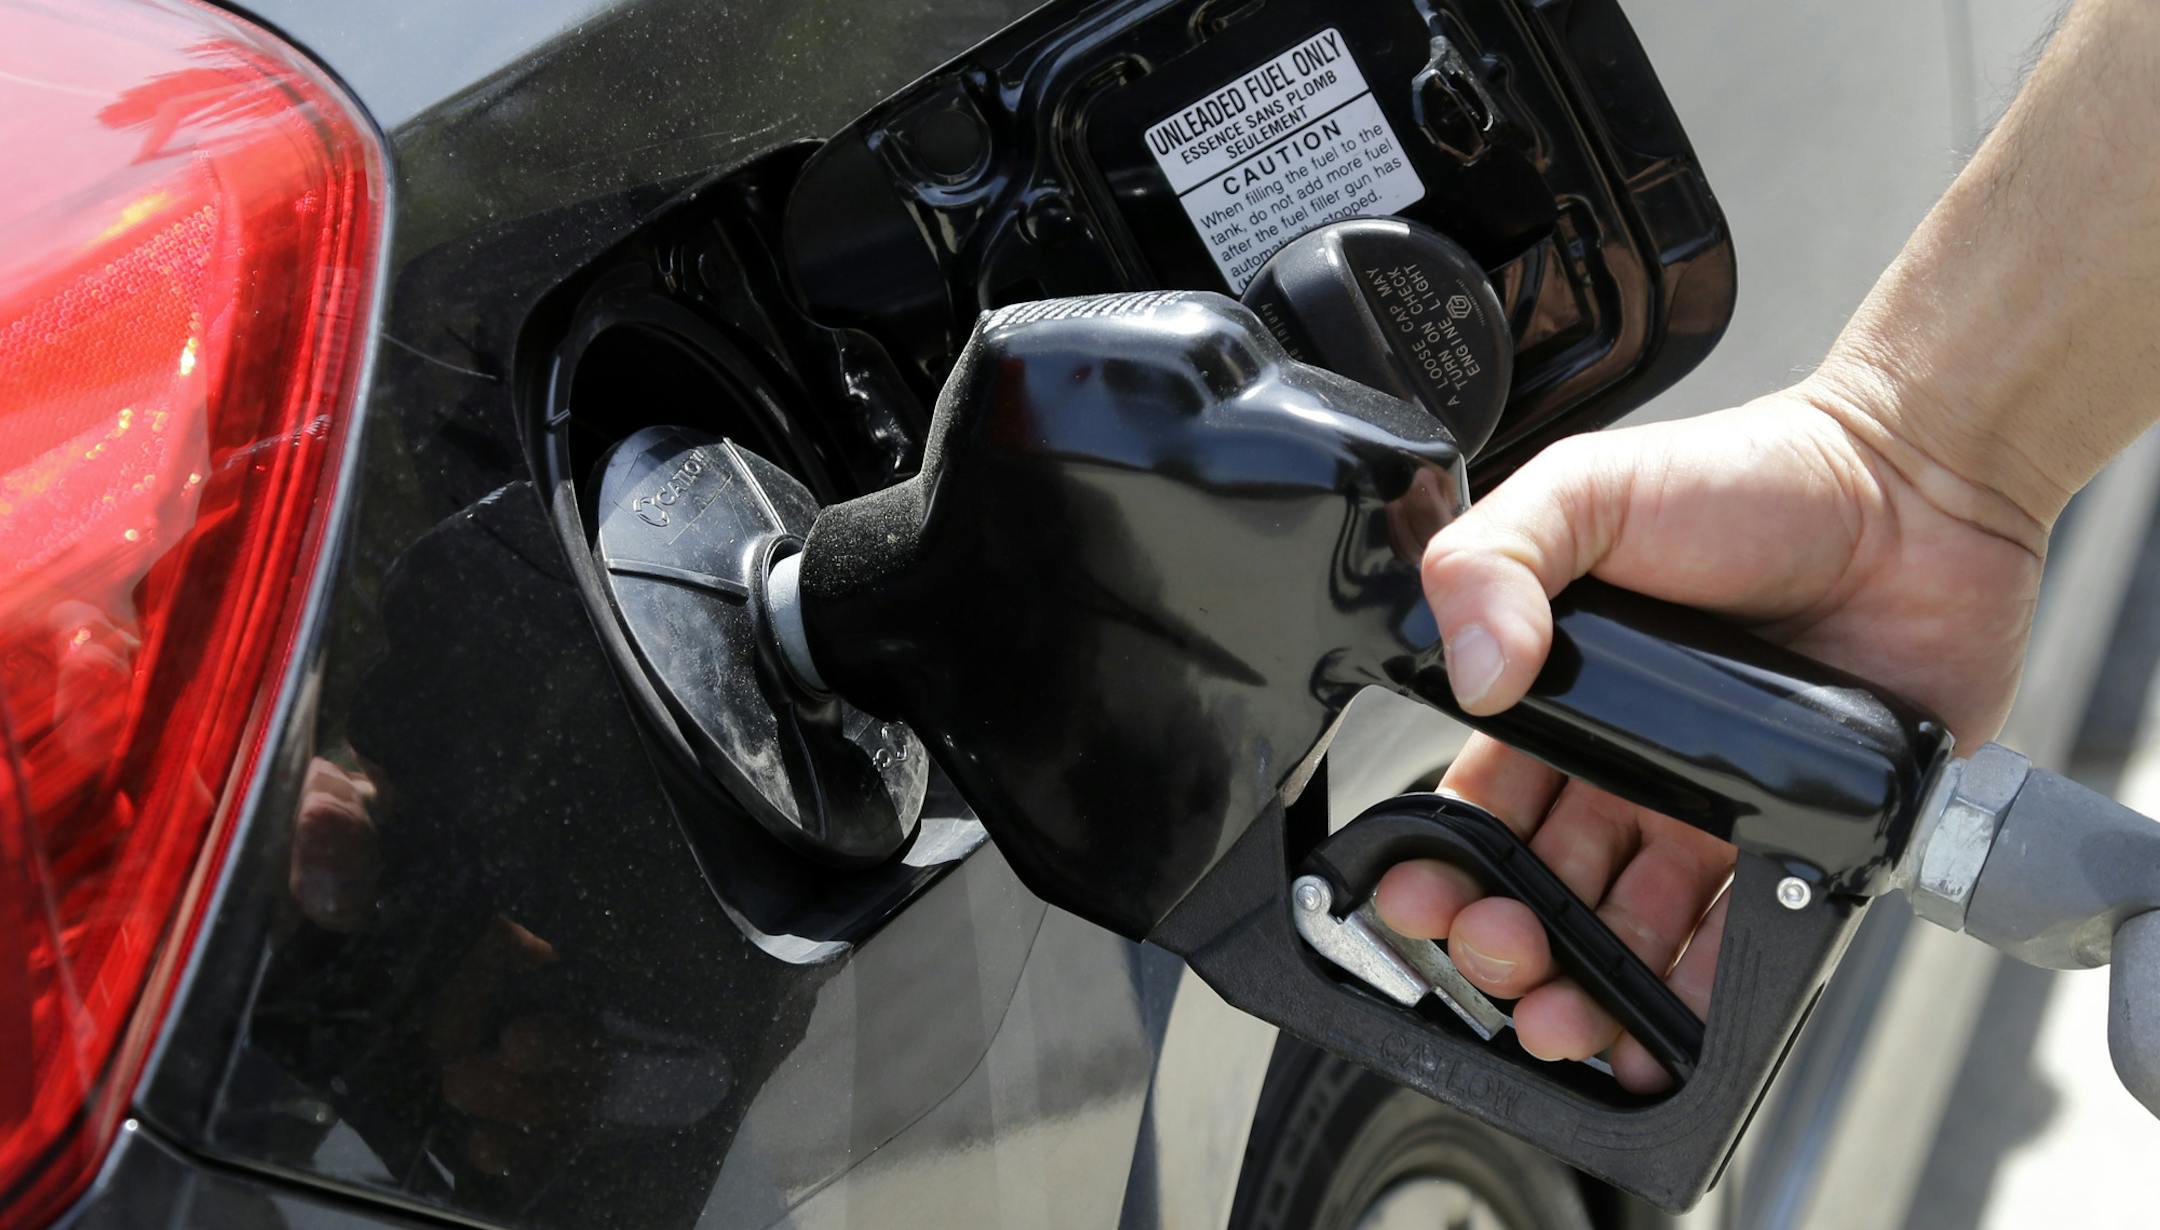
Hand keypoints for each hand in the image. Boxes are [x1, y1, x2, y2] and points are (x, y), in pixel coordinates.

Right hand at [1375, 376, 2044, 1090]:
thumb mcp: (1585, 489)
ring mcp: (1716, 808)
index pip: (1481, 803)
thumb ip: (1492, 560)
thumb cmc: (1755, 477)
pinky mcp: (1806, 840)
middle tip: (1501, 954)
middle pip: (1545, 884)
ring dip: (1585, 987)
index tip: (1423, 894)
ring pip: (1630, 931)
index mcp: (1564, 694)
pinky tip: (1662, 1023)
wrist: (1921, 491)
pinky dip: (1698, 998)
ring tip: (1564, 1013)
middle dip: (1504, 938)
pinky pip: (1744, 943)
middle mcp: (1633, 762)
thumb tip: (1471, 672)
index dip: (1442, 860)